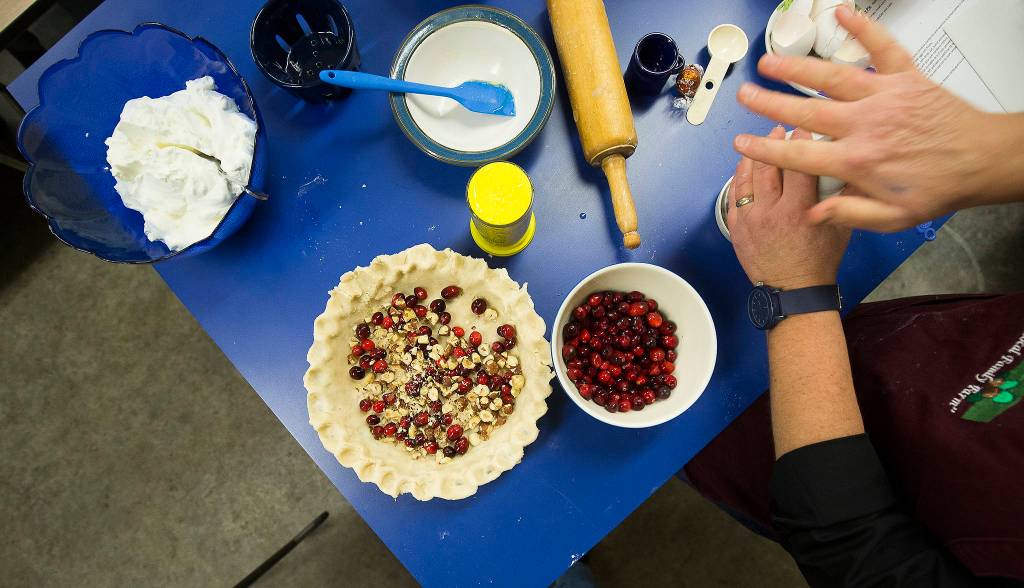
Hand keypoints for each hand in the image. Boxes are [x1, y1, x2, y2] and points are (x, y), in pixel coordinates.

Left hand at [729, 127, 849, 289]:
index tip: (803, 128)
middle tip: (778, 130)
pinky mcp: (737, 229)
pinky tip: (743, 168)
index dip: (801, 142)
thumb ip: (844, 200)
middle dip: (773, 143)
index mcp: (799, 211)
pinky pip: (734, 196)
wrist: (793, 291)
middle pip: (768, 167)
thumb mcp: (841, 230)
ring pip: (746, 179)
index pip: (799, 166)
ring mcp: (750, 221)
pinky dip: (738, 179)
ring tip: (758, 143)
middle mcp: (771, 213)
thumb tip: (850, 170)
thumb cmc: (818, 262)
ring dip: (752, 157)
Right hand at [733, 6, 1023, 231]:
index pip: (798, 154)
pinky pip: (882, 48)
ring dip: (797, 68)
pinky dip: (863, 28)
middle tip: (746, 95)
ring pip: (832, 78)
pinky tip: (842, 13)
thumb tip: (812, 211)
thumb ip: (849, 214)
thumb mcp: (892, 218)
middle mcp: (864, 125)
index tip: (742, 142)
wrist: (981, 160)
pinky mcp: (906, 79)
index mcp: (856, 162)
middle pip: (805, 110)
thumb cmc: (939, 188)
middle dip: (769, 102)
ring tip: (770, 61)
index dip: (765, 148)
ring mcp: (884, 97)